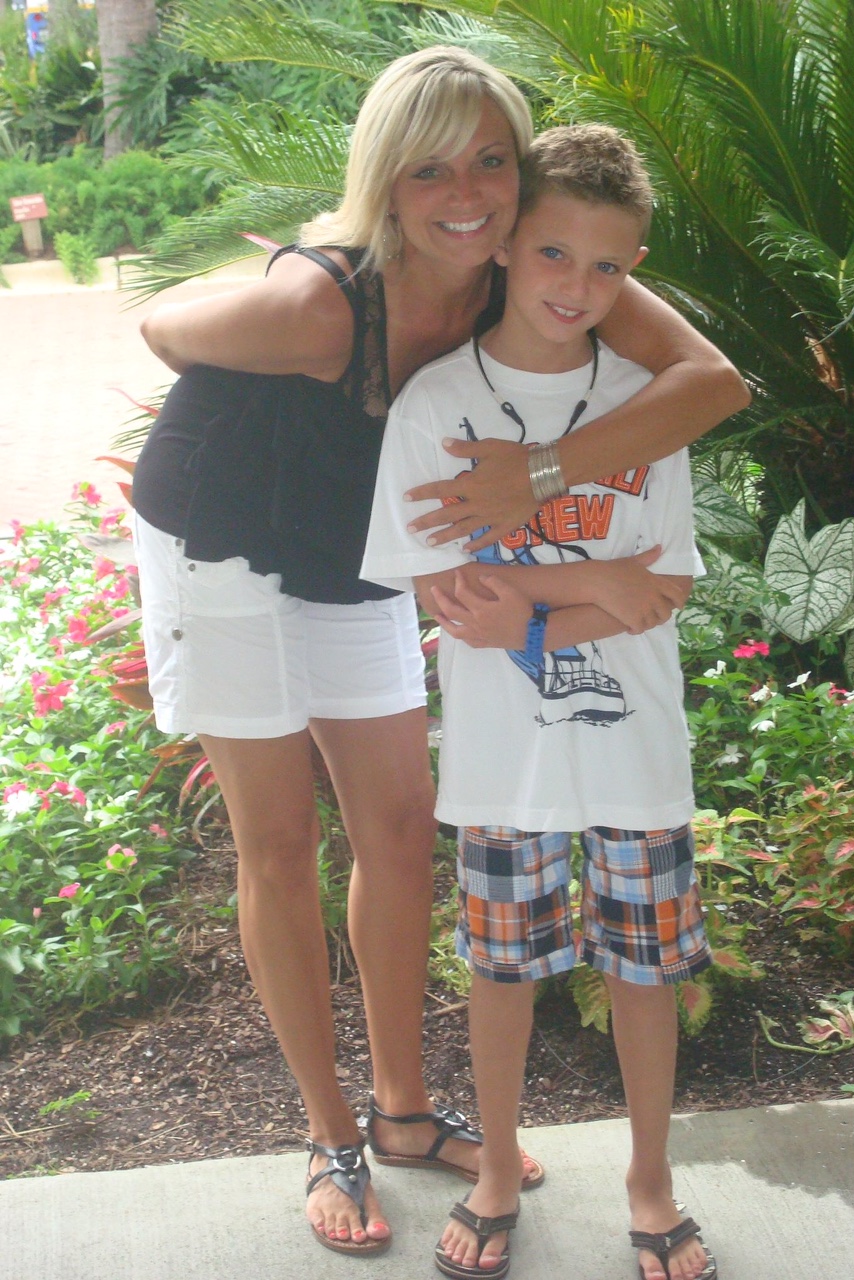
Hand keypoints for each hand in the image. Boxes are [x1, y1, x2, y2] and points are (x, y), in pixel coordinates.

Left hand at [406, 438, 532, 551]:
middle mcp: (476, 504)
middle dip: (427, 522)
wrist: (543, 474)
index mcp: (471, 485)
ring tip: (430, 543)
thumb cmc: (515, 458)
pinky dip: (477, 545)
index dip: (422, 493)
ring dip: (445, 537)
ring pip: (463, 529)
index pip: (440, 490)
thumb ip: (465, 449)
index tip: (406, 498)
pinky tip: (466, 550)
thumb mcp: (489, 448)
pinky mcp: (505, 525)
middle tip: (410, 529)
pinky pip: (488, 538)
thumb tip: (444, 443)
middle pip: (446, 515)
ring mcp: (490, 517)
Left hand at [431, 570, 529, 648]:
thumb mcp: (510, 592)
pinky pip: (467, 642)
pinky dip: (460, 635)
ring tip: (437, 615)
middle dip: (440, 599)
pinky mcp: (485, 644)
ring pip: (455, 630)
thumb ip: (494, 583)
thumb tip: (480, 578)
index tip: (457, 573)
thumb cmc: (522, 612)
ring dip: (443, 622)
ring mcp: (479, 635)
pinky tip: (458, 631)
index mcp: (481, 609)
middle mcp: (475, 623)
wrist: (533, 634)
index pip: (462, 593)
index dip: (458, 581)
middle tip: (434, 589)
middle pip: (451, 611)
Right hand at [589, 548, 684, 632]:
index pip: (676, 594)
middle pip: (666, 613)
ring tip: (642, 623)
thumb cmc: (614, 569)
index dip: (680, 601)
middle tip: (656, 618)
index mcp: (656, 583)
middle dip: (662, 616)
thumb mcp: (634, 561)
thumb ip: (649, 556)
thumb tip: (660, 547)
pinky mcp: (633, 619)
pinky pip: (640, 629)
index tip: (680, 606)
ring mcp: (644, 609)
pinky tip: (631, 628)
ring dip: (649, 624)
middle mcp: (653, 597)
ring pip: (653, 623)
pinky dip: (636, 630)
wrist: (597, 581)